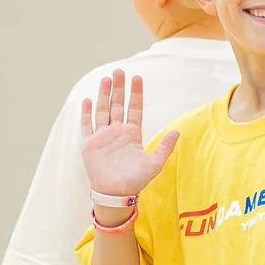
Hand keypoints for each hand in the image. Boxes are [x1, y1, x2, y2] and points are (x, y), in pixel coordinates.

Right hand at [78, 71, 178, 201]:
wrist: (116, 194)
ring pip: (103, 110)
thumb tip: (178, 131)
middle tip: (119, 71)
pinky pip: (87, 125)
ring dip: (104, 95)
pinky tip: (88, 100)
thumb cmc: (135, 181)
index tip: (137, 78)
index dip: (136, 94)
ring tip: (106, 79)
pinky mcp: (89, 144)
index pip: (134, 109)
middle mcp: (117, 132)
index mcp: (132, 134)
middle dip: (118, 88)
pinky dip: (86, 113)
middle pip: (117, 104)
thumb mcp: (155, 163)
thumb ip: (165, 147)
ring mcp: (102, 137)